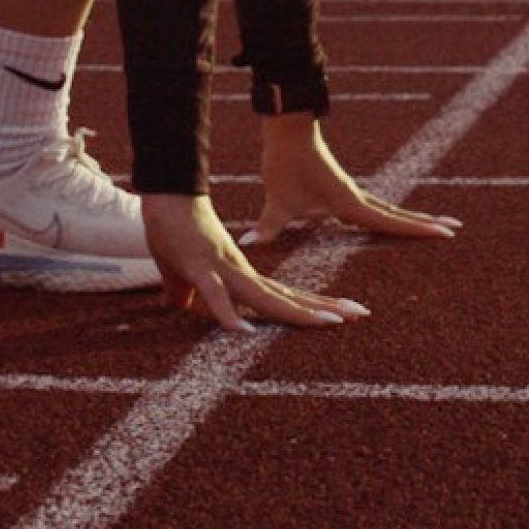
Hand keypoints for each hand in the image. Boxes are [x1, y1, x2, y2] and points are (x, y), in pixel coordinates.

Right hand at [143, 192, 367, 335]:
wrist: (165, 197)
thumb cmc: (173, 233)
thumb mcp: (180, 272)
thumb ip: (186, 291)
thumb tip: (177, 305)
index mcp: (243, 275)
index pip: (286, 296)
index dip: (314, 306)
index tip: (345, 315)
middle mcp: (242, 273)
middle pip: (289, 298)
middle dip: (324, 308)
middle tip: (362, 315)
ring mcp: (225, 270)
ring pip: (266, 298)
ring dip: (298, 312)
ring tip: (332, 323)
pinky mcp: (202, 269)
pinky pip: (217, 296)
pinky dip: (229, 314)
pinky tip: (244, 331)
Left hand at [252, 114, 459, 249]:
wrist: (287, 128)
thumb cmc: (285, 162)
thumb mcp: (278, 199)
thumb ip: (269, 226)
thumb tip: (247, 245)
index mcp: (349, 202)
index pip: (389, 220)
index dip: (417, 228)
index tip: (445, 231)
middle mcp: (356, 196)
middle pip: (397, 213)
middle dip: (424, 223)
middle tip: (454, 228)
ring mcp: (350, 191)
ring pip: (388, 208)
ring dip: (410, 217)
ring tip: (432, 223)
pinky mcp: (341, 187)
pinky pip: (373, 205)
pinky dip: (388, 214)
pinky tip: (387, 219)